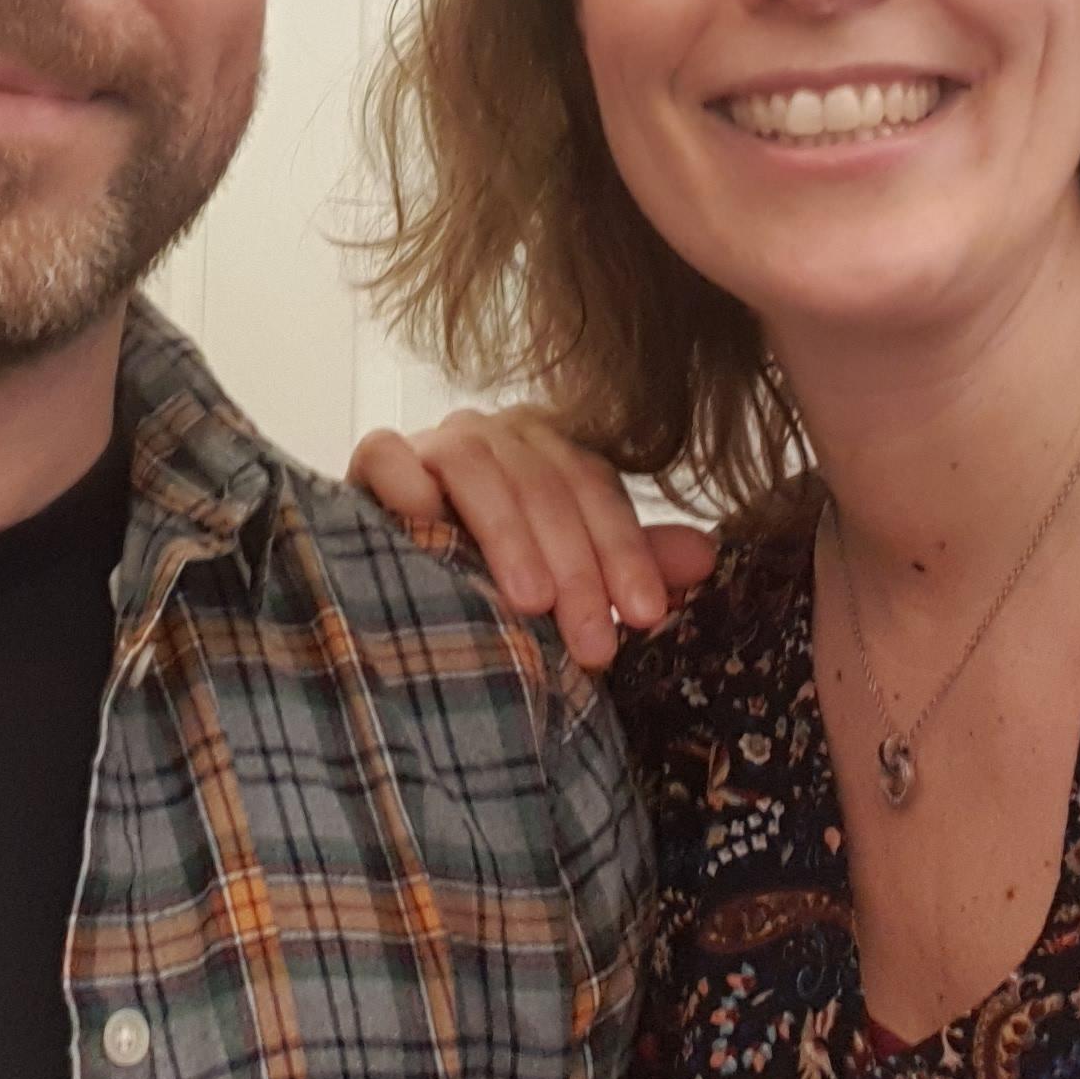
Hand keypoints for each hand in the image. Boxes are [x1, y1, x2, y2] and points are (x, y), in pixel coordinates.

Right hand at [349, 408, 717, 669]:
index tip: (646, 616)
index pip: (595, 486)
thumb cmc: (492, 579)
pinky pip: (389, 454)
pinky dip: (408, 482)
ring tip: (530, 603)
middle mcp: (496, 434)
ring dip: (508, 533)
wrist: (397, 579)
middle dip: (577, 565)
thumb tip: (704, 558)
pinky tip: (426, 523)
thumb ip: (625, 562)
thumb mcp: (566, 577)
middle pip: (544, 482)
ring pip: (477, 465)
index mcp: (549, 451)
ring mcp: (433, 440)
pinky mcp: (375, 456)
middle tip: (594, 644)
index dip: (624, 551)